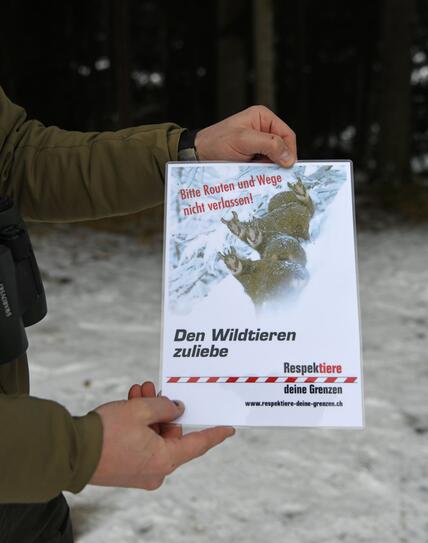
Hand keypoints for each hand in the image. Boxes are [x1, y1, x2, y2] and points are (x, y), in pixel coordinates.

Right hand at [90, 383, 234, 489]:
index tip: (228, 428)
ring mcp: (140, 471)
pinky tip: (131, 403)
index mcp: (164, 460)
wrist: (72, 452)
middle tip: (155, 389)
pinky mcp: (126, 468)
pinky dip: (138, 424)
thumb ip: (164, 407)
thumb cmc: (106, 433)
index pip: (197, 445)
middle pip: (171, 434)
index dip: (214, 434)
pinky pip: (141, 442)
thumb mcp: (140, 410)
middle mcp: (155, 470)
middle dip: (163, 409)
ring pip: (154, 435)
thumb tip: (175, 410)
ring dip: (148, 413)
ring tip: (139, 391)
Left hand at [195, 105, 296, 166]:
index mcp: (263, 117)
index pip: (287, 135)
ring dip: (270, 169)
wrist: (198, 155)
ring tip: (259, 173)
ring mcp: (258, 145)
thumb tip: (289, 157)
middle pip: (283, 148)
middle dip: (279, 161)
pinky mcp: (253, 158)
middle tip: (273, 173)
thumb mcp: (243, 140)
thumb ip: (269, 145)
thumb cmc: (216, 143)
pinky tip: (255, 175)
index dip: (290, 151)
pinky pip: (265, 167)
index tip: (287, 166)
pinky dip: (263, 173)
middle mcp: (263, 129)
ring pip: (275, 160)